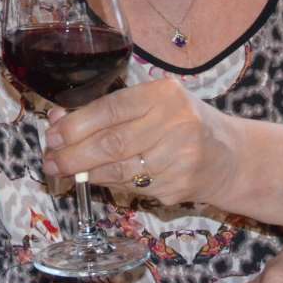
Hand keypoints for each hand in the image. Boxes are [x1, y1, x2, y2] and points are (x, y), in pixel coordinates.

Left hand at [42, 77, 240, 204]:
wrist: (231, 157)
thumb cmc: (182, 123)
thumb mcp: (154, 103)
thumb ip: (109, 110)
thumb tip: (58, 120)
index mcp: (166, 95)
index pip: (112, 109)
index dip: (77, 124)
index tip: (53, 135)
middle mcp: (177, 124)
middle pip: (112, 143)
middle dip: (74, 154)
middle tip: (50, 160)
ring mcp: (180, 159)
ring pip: (119, 170)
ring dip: (85, 173)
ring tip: (63, 171)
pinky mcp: (179, 187)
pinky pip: (132, 187)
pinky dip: (107, 184)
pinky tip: (93, 179)